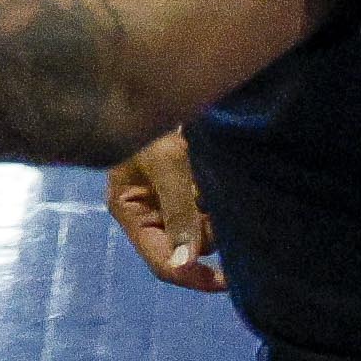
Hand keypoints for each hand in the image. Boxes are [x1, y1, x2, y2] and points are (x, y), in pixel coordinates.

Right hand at [107, 130, 221, 289]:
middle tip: (218, 197)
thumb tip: (186, 264)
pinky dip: (223, 194)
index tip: (228, 281)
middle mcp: (153, 210)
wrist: (170, 78)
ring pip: (208, 225)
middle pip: (190, 244)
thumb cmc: (156, 118)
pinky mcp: (196, 182)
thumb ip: (178, 213)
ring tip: (213, 168)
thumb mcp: (166, 163)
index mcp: (132, 210)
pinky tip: (220, 170)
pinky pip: (216, 205)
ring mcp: (175, 197)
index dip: (193, 276)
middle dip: (209, 227)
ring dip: (218, 206)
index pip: (163, 261)